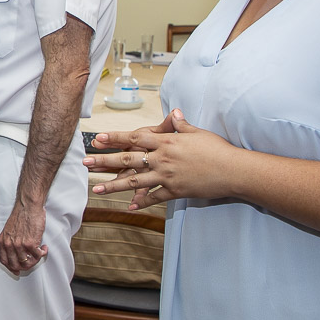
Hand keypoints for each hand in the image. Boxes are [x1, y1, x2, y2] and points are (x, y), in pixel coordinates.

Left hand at [0, 199, 46, 272]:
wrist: (27, 206)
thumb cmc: (21, 215)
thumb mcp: (9, 229)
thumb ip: (10, 241)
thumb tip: (16, 252)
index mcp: (3, 241)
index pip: (4, 261)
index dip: (11, 268)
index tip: (17, 270)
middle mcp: (10, 244)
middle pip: (16, 265)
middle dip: (25, 266)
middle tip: (32, 262)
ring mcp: (19, 245)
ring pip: (27, 262)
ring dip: (36, 260)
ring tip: (40, 252)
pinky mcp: (30, 243)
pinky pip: (38, 256)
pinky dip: (43, 253)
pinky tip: (44, 248)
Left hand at [85, 109, 238, 208]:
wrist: (233, 170)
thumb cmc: (217, 149)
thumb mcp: (197, 133)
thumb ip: (181, 125)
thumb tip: (173, 113)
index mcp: (166, 142)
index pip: (135, 138)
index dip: (115, 138)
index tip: (97, 139)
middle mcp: (163, 159)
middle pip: (128, 159)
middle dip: (105, 162)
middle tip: (86, 164)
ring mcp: (167, 177)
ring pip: (135, 181)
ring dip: (114, 186)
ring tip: (97, 190)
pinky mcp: (175, 191)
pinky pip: (154, 197)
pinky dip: (142, 201)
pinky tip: (130, 206)